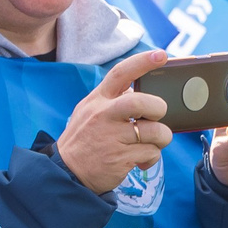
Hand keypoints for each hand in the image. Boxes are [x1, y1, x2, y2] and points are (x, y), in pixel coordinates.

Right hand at [55, 50, 172, 192]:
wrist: (66, 172)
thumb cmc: (83, 139)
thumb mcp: (89, 112)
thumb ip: (112, 100)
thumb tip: (139, 91)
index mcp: (97, 100)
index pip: (120, 73)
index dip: (143, 62)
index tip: (161, 55)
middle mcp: (103, 116)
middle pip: (141, 102)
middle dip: (158, 108)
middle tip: (157, 116)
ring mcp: (111, 137)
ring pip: (154, 132)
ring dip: (161, 138)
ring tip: (151, 143)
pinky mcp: (120, 158)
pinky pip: (151, 153)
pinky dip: (151, 157)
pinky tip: (140, 159)